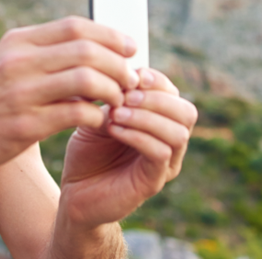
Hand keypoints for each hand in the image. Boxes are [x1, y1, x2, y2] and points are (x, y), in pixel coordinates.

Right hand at [0, 17, 139, 170]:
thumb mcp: (8, 60)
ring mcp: (22, 93)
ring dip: (113, 90)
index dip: (111, 35)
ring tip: (119, 101)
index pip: (76, 26)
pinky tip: (101, 120)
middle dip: (119, 65)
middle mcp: (20, 62)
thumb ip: (45, 51)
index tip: (131, 48)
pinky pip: (77, 113)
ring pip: (86, 80)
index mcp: (19, 41)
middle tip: (131, 80)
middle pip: (87, 50)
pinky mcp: (25, 125)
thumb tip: (96, 44)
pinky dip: (98, 116)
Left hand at [56, 68, 197, 227]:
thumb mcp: (98, 114)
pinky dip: (139, 136)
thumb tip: (123, 69)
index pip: (173, 92)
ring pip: (178, 133)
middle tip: (126, 95)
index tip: (131, 73)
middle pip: (186, 111)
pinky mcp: (154, 181)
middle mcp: (170, 141)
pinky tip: (115, 129)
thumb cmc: (88, 151)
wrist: (75, 192)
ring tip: (116, 113)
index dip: (155, 79)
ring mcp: (166, 163)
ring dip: (147, 117)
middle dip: (156, 98)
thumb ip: (114, 94)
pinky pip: (160, 154)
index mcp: (160, 120)